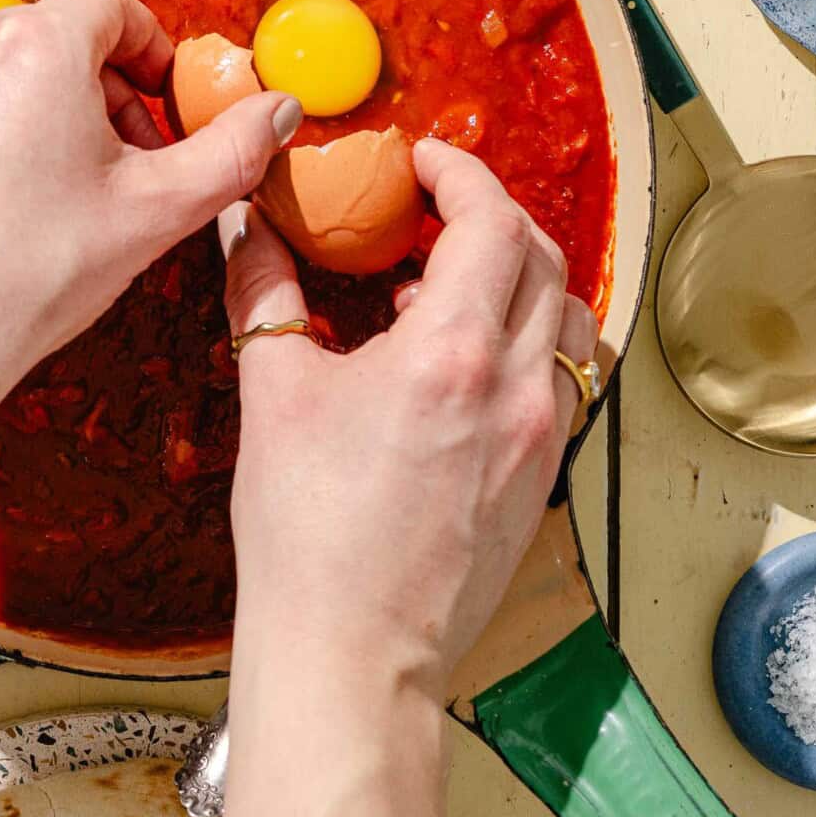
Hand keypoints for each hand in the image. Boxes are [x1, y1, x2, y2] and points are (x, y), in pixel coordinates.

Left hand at [0, 0, 300, 463]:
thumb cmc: (27, 278)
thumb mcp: (155, 214)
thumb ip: (231, 153)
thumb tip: (280, 111)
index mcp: (35, 46)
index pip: (111, 5)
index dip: (152, 50)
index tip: (168, 105)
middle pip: (55, 38)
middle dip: (104, 90)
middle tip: (130, 165)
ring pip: (1, 71)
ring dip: (47, 112)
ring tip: (67, 195)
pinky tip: (3, 210)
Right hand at [222, 140, 598, 687]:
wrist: (351, 655)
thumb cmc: (307, 537)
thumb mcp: (272, 396)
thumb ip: (264, 294)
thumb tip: (248, 230)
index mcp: (452, 354)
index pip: (491, 221)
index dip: (461, 173)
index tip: (425, 161)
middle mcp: (517, 389)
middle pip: (543, 259)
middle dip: (493, 217)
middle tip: (434, 209)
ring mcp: (540, 439)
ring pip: (567, 322)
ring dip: (522, 282)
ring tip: (451, 286)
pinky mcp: (541, 481)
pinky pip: (561, 383)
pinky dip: (527, 345)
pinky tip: (461, 364)